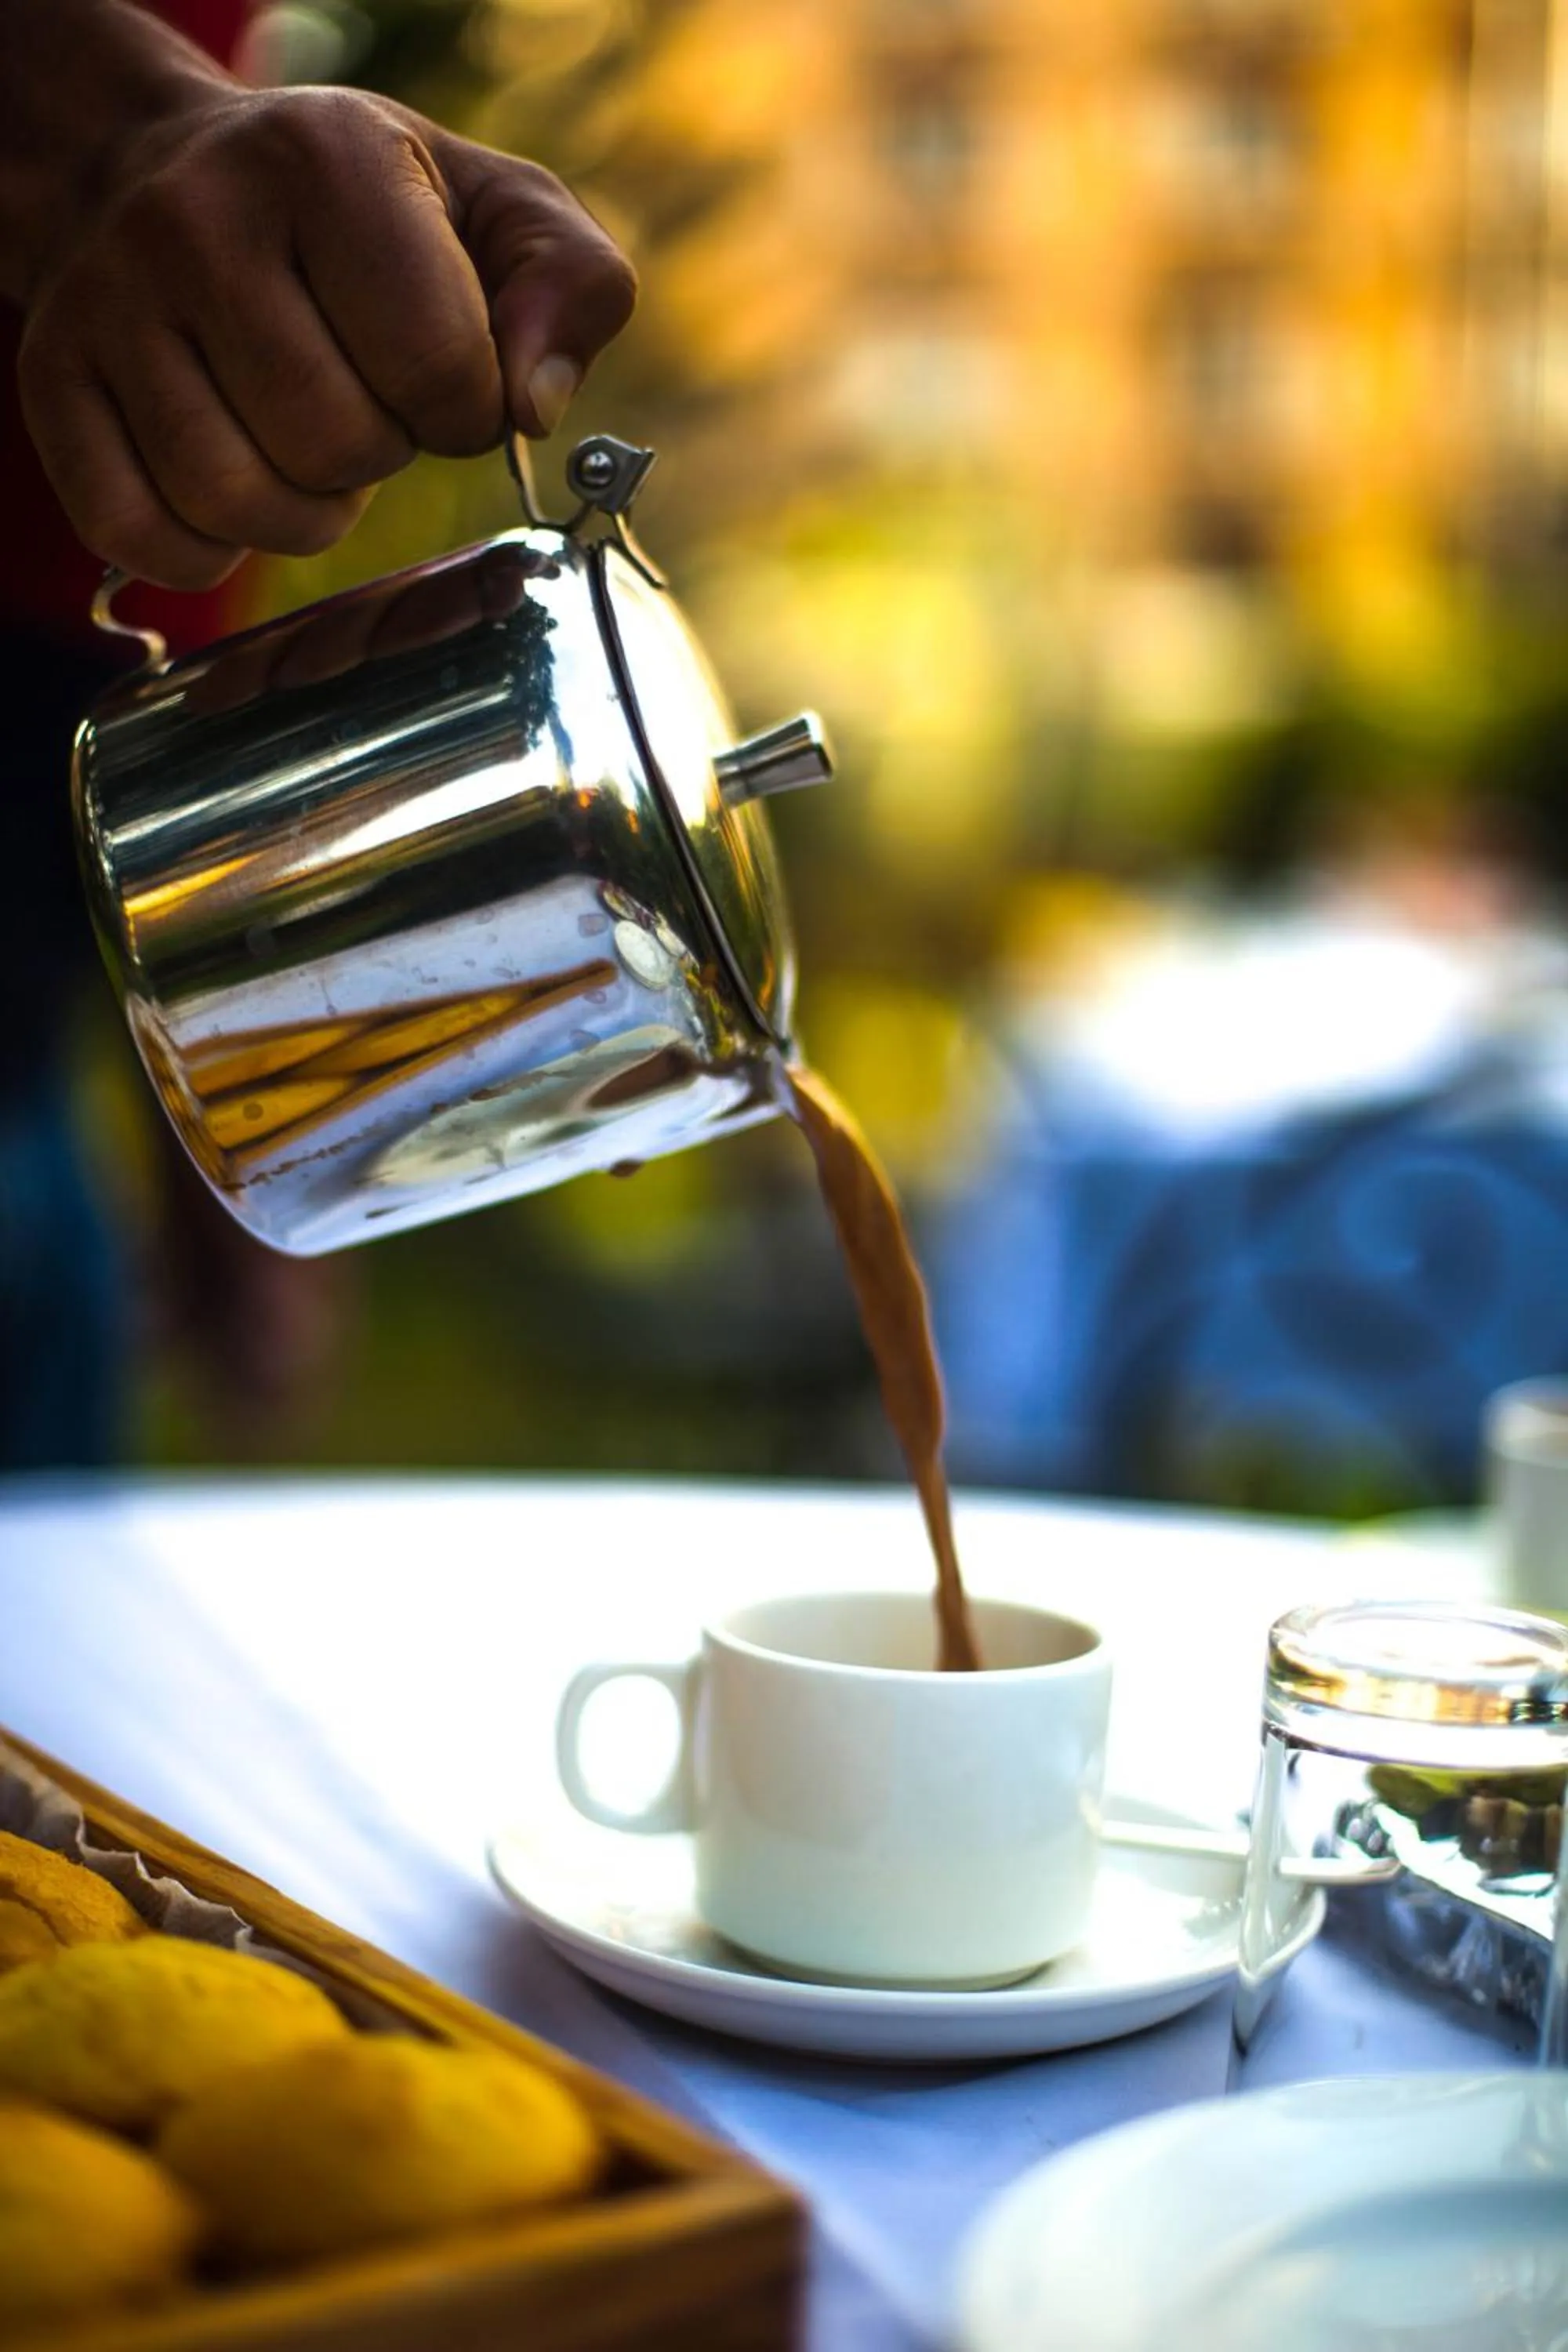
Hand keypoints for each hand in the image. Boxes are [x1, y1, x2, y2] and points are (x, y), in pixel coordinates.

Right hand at [16, 85, 635, 589]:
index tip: (444, 380)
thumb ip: (571, 287)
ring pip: (237, 501)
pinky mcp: (54, 383)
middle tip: (363, 403)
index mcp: (326, 158)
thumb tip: (535, 407)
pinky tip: (233, 486)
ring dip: (301, 512)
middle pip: (333, 443)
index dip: (466, 409)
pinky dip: (208, 549)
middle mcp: (197, 217)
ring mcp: (108, 301)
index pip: (439, 366)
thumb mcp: (493, 208)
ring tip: (301, 442)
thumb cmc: (359, 213)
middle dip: (379, 456)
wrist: (163, 169)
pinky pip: (145, 536)